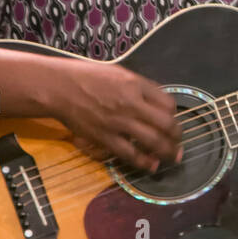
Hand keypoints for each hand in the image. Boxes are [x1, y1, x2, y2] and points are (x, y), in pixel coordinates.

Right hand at [50, 61, 181, 172]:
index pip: (168, 103)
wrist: (58, 88)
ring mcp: (119, 122)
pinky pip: (130, 154)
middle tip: (179, 143)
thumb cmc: (87, 76)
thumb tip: (158, 101)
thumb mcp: (118, 73)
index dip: (174, 114)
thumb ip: (139, 86)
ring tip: (173, 157)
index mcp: (135, 85)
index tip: (172, 120)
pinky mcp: (105, 138)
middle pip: (166, 124)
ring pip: (153, 142)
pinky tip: (151, 166)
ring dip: (168, 152)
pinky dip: (144, 162)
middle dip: (177, 136)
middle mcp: (131, 104)